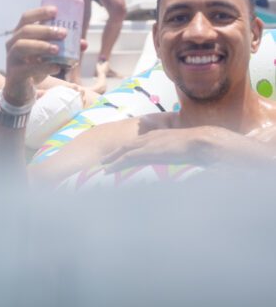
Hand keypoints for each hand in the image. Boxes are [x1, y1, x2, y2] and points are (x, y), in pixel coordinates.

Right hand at [3, 7, 85, 105]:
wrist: (20, 91)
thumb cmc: (34, 68)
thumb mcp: (48, 56)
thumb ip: (64, 49)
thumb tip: (83, 43)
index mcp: (20, 35)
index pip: (26, 18)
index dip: (40, 12)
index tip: (56, 11)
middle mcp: (12, 44)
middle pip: (25, 30)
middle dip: (45, 30)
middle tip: (63, 33)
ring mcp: (11, 59)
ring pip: (22, 46)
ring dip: (41, 45)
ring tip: (57, 49)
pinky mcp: (14, 74)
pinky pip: (27, 68)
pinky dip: (43, 67)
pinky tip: (56, 67)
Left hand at [100, 126, 219, 171]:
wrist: (202, 142)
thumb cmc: (201, 147)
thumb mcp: (187, 150)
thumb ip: (180, 153)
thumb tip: (186, 160)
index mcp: (160, 136)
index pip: (139, 143)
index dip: (128, 150)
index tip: (121, 155)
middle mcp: (151, 137)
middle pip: (128, 145)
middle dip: (116, 153)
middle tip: (105, 161)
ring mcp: (148, 143)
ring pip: (124, 151)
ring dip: (112, 159)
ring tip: (103, 167)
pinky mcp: (147, 151)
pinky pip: (126, 158)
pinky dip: (116, 164)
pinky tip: (109, 170)